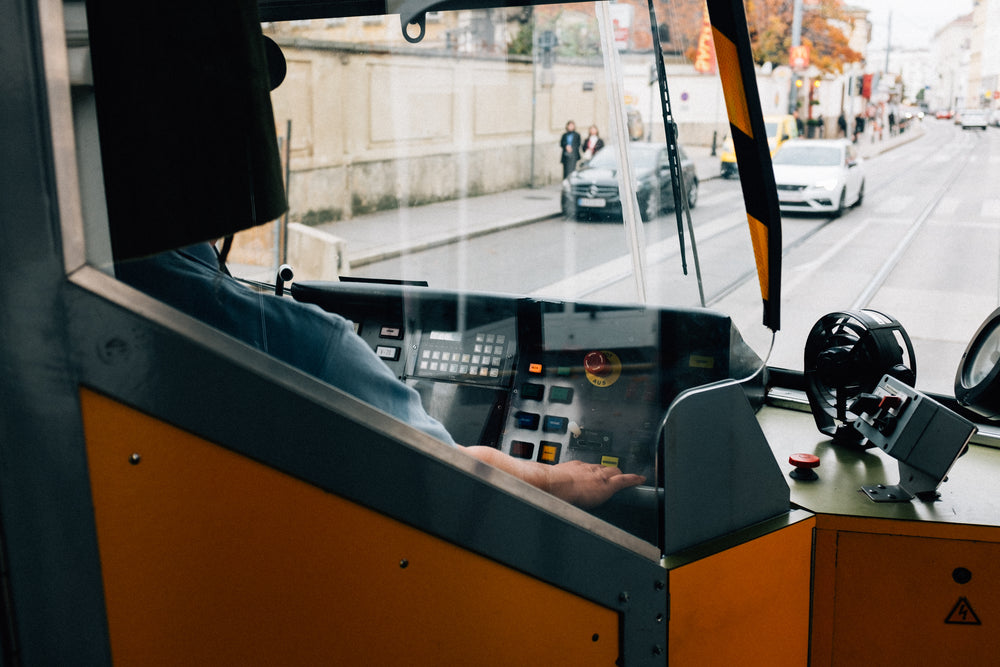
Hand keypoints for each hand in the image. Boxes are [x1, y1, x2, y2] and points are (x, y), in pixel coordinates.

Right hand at [462, 446, 644, 507]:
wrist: (541, 485)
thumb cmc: (530, 483)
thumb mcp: (522, 481)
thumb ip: (512, 479)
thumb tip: (487, 474)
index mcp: (562, 468)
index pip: (577, 467)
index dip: (584, 469)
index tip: (587, 469)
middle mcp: (578, 468)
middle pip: (595, 467)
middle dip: (604, 469)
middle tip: (613, 470)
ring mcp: (592, 475)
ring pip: (609, 473)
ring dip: (617, 475)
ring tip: (627, 476)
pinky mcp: (602, 484)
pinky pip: (621, 481)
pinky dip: (630, 479)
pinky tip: (639, 479)